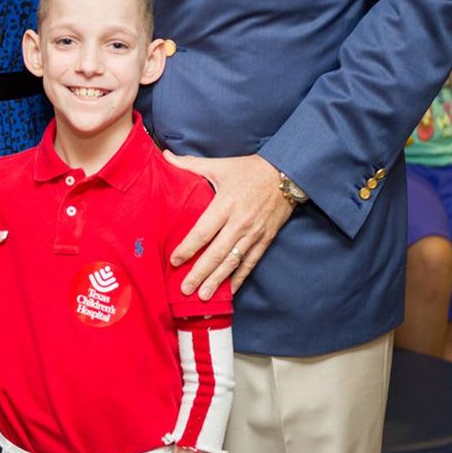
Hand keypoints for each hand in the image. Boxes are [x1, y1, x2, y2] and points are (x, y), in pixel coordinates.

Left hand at [164, 152, 292, 296]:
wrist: (286, 174)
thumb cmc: (249, 169)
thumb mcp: (220, 165)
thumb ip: (190, 164)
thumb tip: (165, 156)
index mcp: (226, 203)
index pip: (203, 231)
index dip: (188, 248)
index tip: (174, 261)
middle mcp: (240, 222)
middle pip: (216, 252)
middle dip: (200, 272)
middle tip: (185, 289)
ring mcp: (254, 233)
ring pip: (233, 262)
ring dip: (218, 281)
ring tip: (204, 296)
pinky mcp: (265, 239)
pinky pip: (250, 263)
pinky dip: (240, 278)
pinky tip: (229, 291)